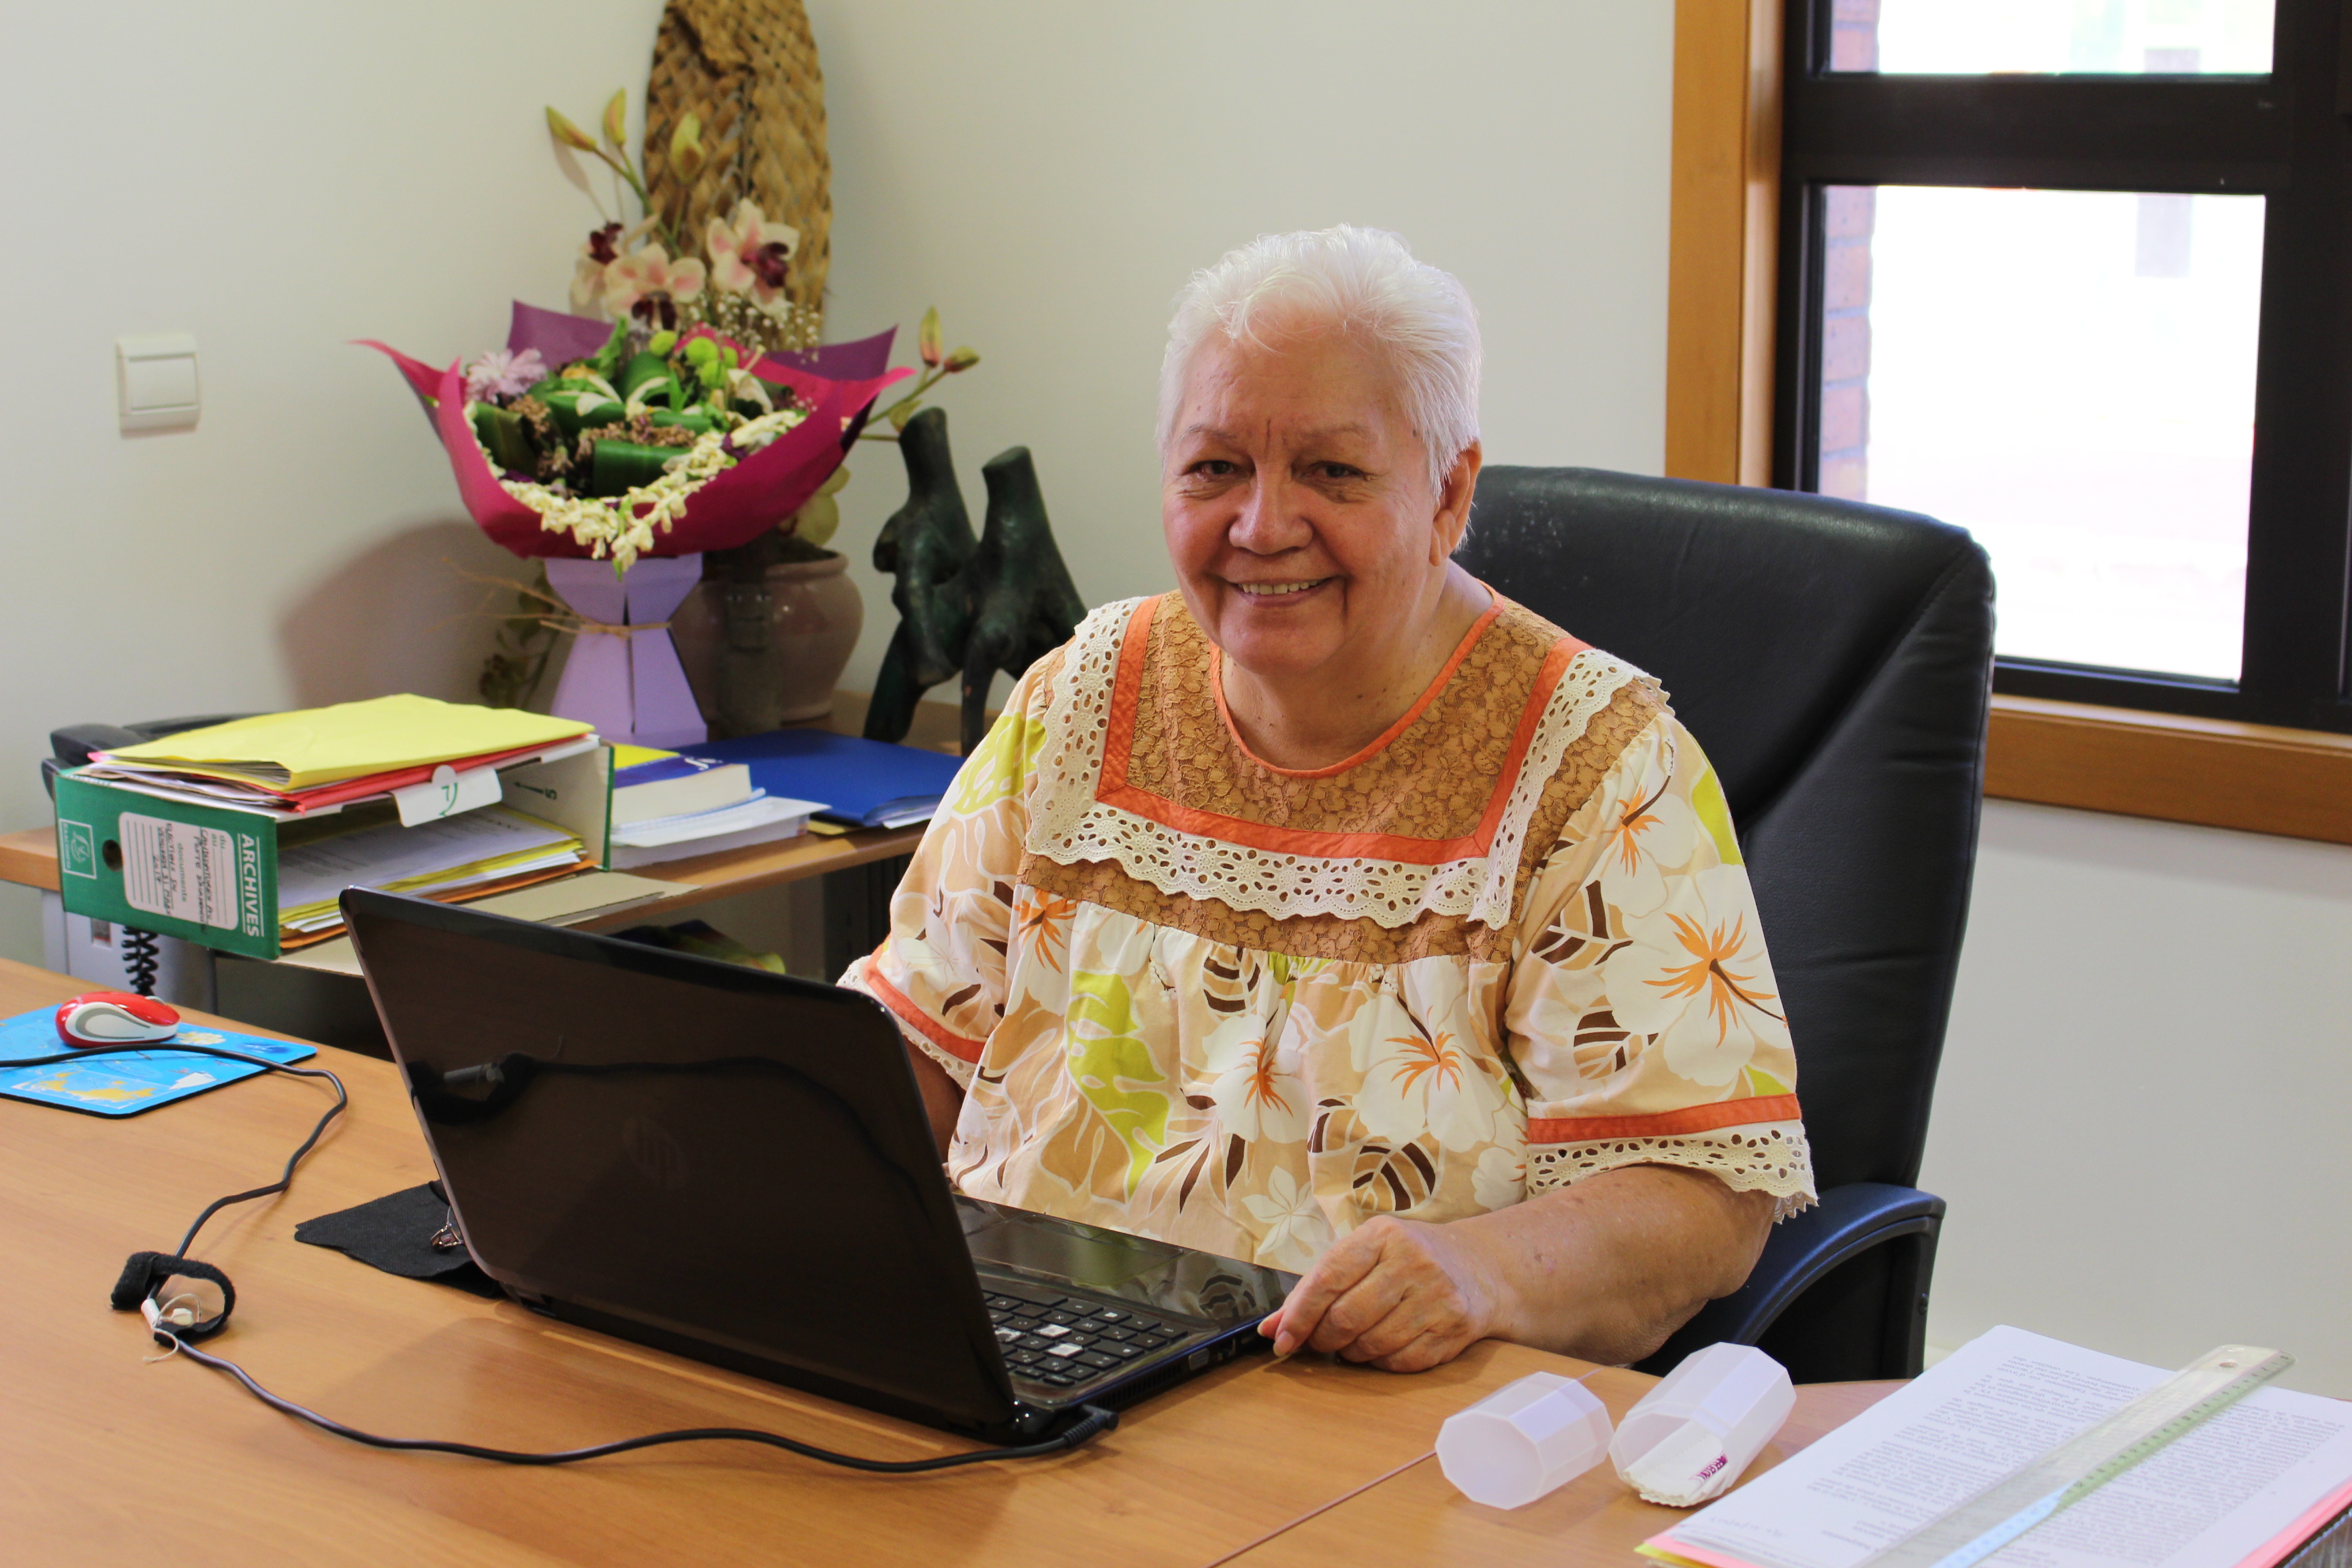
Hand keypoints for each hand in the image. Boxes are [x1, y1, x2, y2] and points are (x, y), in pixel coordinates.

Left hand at [1258, 1214, 1500, 1372]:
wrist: (1478, 1267)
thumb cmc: (1406, 1260)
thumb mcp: (1364, 1254)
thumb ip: (1316, 1287)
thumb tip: (1271, 1328)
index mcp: (1382, 1235)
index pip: (1328, 1278)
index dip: (1299, 1315)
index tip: (1280, 1339)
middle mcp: (1413, 1262)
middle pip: (1347, 1317)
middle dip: (1322, 1339)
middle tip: (1318, 1343)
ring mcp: (1437, 1296)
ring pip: (1371, 1345)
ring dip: (1351, 1353)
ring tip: (1352, 1342)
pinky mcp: (1454, 1328)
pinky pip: (1400, 1362)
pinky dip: (1381, 1363)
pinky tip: (1382, 1348)